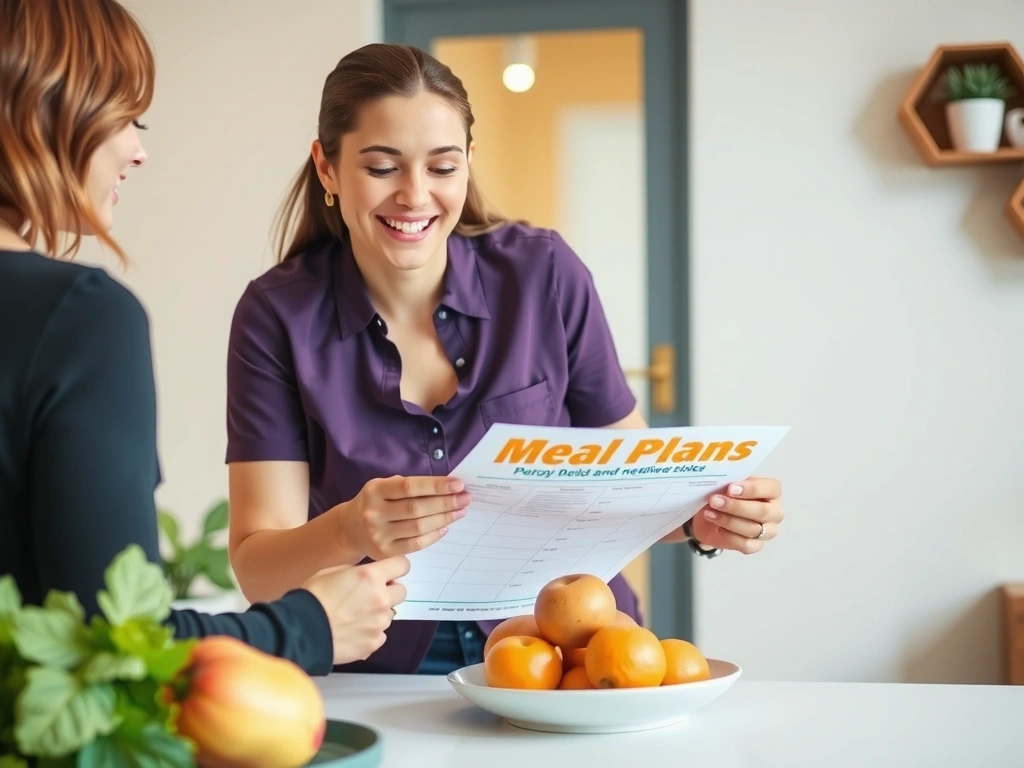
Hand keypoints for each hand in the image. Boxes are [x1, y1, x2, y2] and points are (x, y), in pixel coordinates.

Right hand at [302, 555, 409, 663]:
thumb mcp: (332, 572)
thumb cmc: (312, 598)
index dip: (395, 567)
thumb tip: (369, 575)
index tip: (388, 572)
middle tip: (368, 596)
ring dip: (378, 613)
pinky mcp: (374, 642)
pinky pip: (380, 634)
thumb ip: (357, 572)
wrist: (301, 631)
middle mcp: (381, 598)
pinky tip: (352, 632)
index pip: (402, 565)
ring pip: (389, 614)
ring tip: (353, 617)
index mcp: (371, 576)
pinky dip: (370, 632)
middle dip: (389, 591)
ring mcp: (380, 623)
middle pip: (401, 591)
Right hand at [339, 475, 470, 558]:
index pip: (409, 487)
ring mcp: (378, 535)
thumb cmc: (375, 503)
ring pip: (418, 528)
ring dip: (444, 519)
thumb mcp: (383, 487)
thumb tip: (446, 487)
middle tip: (465, 498)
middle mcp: (374, 513)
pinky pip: (415, 544)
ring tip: (460, 511)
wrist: (349, 529)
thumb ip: (408, 486)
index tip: (458, 484)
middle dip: (445, 503)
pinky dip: (433, 536)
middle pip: (416, 508)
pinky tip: (445, 527)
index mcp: (375, 491)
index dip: (436, 485)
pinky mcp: (384, 553)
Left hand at [690, 476, 783, 554]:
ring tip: (710, 513)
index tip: (731, 488)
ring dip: (728, 521)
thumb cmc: (725, 494)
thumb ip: (730, 482)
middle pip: (762, 511)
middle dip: (736, 506)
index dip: (752, 488)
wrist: (712, 515)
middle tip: (714, 501)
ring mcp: (768, 531)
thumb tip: (723, 483)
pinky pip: (746, 545)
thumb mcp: (728, 483)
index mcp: (772, 492)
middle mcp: (774, 512)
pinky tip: (718, 528)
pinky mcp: (757, 546)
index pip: (772, 488)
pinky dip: (730, 536)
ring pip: (753, 529)